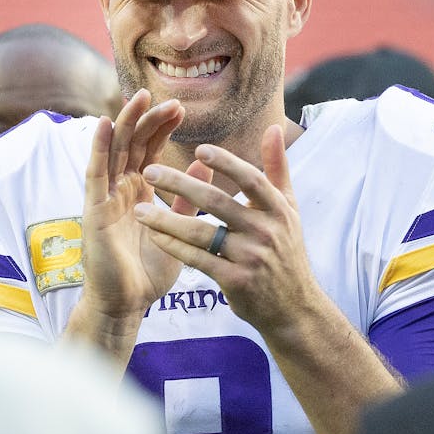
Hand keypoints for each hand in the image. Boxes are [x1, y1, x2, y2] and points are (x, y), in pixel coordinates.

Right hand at [77, 89, 187, 319]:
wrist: (127, 304)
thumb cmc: (149, 271)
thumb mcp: (178, 229)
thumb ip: (188, 198)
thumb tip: (207, 164)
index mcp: (140, 192)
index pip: (150, 150)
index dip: (162, 128)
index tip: (182, 109)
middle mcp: (121, 189)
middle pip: (133, 144)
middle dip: (148, 119)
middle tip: (169, 99)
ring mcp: (105, 197)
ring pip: (114, 151)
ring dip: (125, 123)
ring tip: (139, 98)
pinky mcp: (93, 210)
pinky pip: (95, 173)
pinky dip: (98, 147)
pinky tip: (104, 124)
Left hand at [134, 124, 317, 336]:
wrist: (294, 306)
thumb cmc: (286, 251)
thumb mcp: (288, 208)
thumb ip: (276, 168)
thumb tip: (273, 128)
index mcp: (278, 208)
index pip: (251, 180)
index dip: (227, 164)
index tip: (199, 151)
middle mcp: (266, 231)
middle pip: (218, 203)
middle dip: (181, 186)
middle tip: (150, 171)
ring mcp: (251, 257)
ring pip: (202, 233)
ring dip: (167, 220)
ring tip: (140, 210)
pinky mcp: (236, 281)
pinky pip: (198, 260)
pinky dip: (174, 247)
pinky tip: (154, 236)